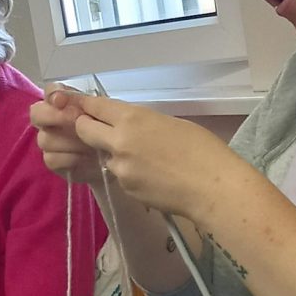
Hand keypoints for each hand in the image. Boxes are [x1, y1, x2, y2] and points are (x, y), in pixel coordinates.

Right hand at [31, 88, 106, 185]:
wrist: (120, 161)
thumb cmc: (114, 132)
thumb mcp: (109, 114)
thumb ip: (89, 104)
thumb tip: (68, 99)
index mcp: (65, 102)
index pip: (50, 91)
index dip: (53, 94)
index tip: (61, 101)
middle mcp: (52, 120)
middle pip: (37, 113)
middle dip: (54, 116)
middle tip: (75, 121)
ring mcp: (50, 141)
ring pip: (45, 138)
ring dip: (68, 141)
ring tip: (90, 144)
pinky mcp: (54, 161)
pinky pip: (51, 159)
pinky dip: (69, 159)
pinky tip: (86, 159)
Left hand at [68, 94, 229, 221]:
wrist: (212, 187)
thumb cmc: (202, 149)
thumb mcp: (171, 123)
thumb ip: (144, 123)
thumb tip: (131, 128)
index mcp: (133, 118)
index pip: (96, 107)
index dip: (88, 106)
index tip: (84, 106)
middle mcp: (119, 142)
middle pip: (84, 130)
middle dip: (86, 128)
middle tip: (97, 130)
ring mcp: (120, 168)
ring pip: (105, 156)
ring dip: (115, 155)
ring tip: (146, 161)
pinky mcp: (125, 189)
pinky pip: (121, 176)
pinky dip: (130, 174)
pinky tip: (153, 177)